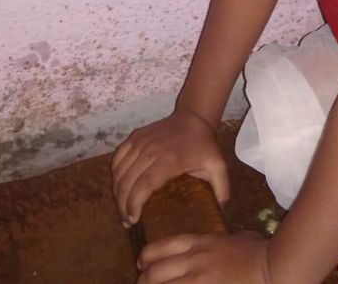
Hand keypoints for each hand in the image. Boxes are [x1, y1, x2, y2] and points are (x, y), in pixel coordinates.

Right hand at [111, 109, 228, 226]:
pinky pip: (118, 158)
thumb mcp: (218, 166)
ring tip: (122, 208)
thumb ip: (222, 189)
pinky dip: (115, 174)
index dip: (134, 204)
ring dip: (117, 192)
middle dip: (122, 205)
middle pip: (127, 181)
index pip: (144, 185)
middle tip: (127, 220)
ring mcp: (141, 141)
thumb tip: (221, 210)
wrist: (194, 117)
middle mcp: (152, 150)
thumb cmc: (204, 145)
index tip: (133, 219)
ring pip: (119, 171)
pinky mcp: (135, 136)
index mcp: (170, 160)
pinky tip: (119, 187)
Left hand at [136, 231, 270, 283]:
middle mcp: (194, 262)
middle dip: (143, 281)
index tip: (142, 264)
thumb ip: (221, 242)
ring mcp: (198, 281)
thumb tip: (223, 245)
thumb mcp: (237, 238)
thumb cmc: (260, 253)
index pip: (161, 248)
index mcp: (201, 243)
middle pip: (153, 272)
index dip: (146, 258)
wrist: (273, 268)